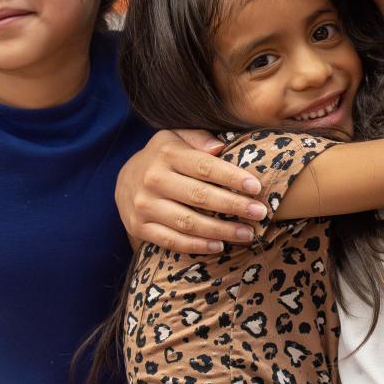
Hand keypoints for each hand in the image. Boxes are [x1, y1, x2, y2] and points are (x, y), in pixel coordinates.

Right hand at [116, 129, 268, 253]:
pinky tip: (219, 246)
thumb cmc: (163, 157)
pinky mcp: (139, 227)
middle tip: (260, 213)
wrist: (123, 180)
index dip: (232, 177)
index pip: (205, 167)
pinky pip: (171, 240)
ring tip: (247, 233)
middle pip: (199, 196)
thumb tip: (220, 146)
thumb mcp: (176, 137)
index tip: (256, 187)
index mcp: (167, 154)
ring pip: (188, 222)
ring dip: (221, 230)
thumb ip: (199, 138)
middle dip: (233, 205)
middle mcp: (153, 179)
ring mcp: (145, 205)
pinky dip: (196, 246)